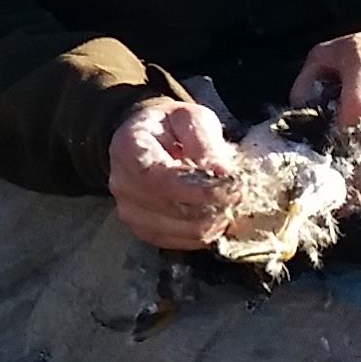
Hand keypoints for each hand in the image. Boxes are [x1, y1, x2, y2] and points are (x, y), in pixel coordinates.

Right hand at [107, 91, 238, 252]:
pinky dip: (204, 233)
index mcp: (128, 148)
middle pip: (173, 210)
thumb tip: (222, 174)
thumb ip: (205, 142)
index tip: (234, 186)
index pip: (161, 180)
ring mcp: (129, 211)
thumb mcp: (190, 118)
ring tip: (227, 201)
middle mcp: (121, 183)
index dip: (200, 190)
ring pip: (182, 231)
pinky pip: (181, 243)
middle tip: (239, 193)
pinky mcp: (143, 231)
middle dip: (214, 205)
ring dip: (213, 221)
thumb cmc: (172, 127)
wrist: (152, 141)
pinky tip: (212, 213)